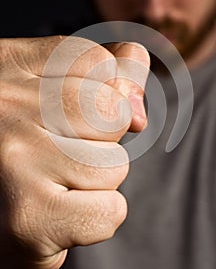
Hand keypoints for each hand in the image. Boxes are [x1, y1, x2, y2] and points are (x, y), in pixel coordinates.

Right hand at [0, 35, 149, 267]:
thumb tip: (139, 108)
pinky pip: (110, 210)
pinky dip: (96, 218)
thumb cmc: (17, 148)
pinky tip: (59, 216)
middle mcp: (7, 104)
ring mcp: (17, 157)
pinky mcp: (29, 216)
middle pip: (112, 110)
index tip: (87, 114)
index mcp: (9, 67)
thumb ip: (93, 78)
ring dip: (97, 181)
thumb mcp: (44, 96)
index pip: (96, 59)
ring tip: (54, 186)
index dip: (109, 89)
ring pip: (115, 163)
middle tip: (62, 155)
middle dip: (103, 139)